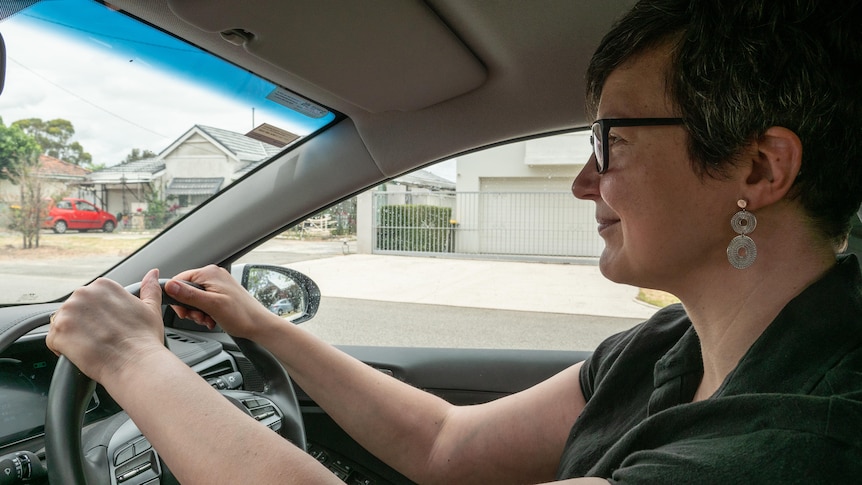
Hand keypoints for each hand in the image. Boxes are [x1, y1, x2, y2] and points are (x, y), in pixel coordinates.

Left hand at [46, 268, 166, 383]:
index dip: (98, 315)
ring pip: (63, 324)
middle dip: (84, 324)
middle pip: (75, 310)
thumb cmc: (144, 338)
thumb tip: (152, 274)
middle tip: (102, 338)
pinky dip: (64, 349)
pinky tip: (83, 353)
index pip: (90, 299)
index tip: (108, 326)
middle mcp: (83, 294)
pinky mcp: (57, 332)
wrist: (135, 363)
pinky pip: (54, 341)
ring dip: (73, 336)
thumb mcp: (151, 308)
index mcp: (103, 285)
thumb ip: (149, 288)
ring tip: (92, 346)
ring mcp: (68, 312)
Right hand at [165, 265, 272, 338]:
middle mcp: (213, 275)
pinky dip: (205, 312)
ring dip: (198, 312)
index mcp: (209, 273)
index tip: (183, 312)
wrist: (259, 325)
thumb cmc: (241, 315)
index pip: (179, 280)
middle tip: (198, 317)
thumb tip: (169, 285)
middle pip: (186, 290)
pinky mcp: (222, 293)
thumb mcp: (211, 305)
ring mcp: (218, 284)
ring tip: (208, 319)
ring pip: (195, 298)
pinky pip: (205, 301)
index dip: (177, 297)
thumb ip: (189, 295)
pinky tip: (212, 319)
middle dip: (190, 307)